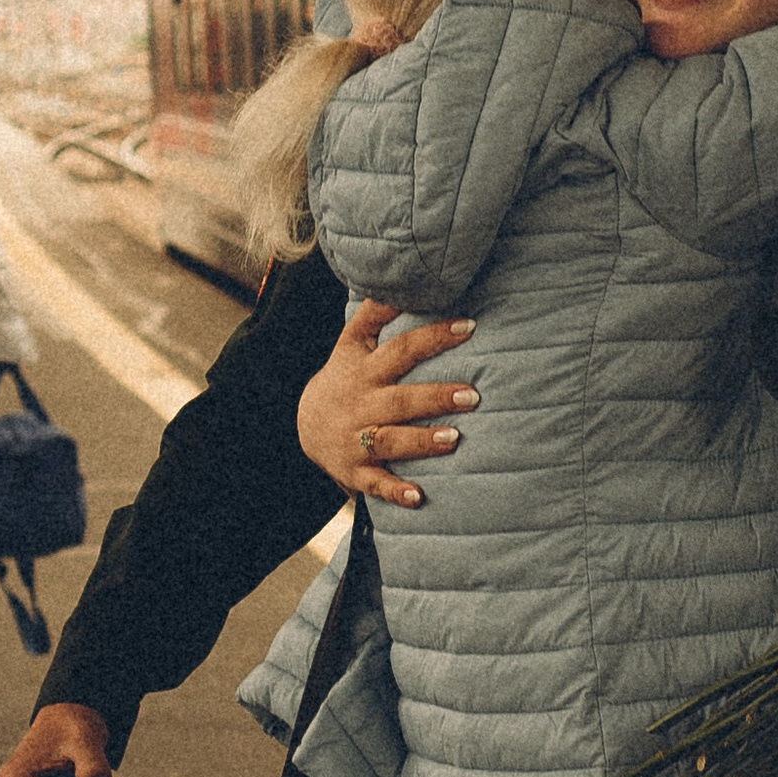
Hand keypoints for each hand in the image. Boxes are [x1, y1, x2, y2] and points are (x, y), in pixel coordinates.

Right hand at [298, 298, 476, 507]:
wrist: (304, 426)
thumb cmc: (342, 379)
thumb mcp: (350, 344)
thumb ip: (374, 313)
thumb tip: (398, 280)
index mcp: (364, 371)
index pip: (401, 349)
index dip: (434, 337)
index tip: (469, 326)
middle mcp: (360, 405)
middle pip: (400, 399)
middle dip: (436, 397)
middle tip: (473, 395)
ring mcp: (356, 439)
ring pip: (389, 440)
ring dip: (421, 441)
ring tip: (454, 440)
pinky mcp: (354, 471)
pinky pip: (375, 484)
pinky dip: (395, 491)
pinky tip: (418, 497)